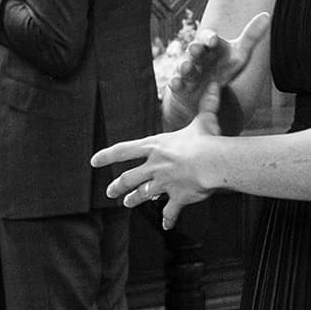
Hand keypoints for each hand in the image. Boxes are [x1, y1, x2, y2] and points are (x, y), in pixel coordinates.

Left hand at [92, 114, 224, 229]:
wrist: (214, 163)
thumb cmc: (208, 140)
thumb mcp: (205, 119)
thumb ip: (208, 103)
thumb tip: (216, 84)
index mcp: (156, 147)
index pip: (124, 150)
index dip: (107, 156)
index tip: (94, 161)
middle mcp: (155, 166)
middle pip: (129, 178)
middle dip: (118, 185)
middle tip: (110, 191)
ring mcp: (164, 184)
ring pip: (143, 194)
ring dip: (134, 199)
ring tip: (128, 204)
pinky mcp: (177, 198)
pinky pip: (170, 211)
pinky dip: (168, 219)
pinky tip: (166, 225)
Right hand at [163, 12, 269, 129]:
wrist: (207, 90)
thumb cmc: (224, 67)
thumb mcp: (240, 54)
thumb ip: (251, 36)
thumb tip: (267, 15)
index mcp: (210, 45)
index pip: (208, 37)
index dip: (210, 38)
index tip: (214, 39)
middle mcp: (196, 56)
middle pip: (194, 50)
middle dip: (194, 50)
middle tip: (195, 49)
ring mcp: (187, 71)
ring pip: (184, 67)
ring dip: (185, 67)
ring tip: (186, 67)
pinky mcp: (180, 86)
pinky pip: (175, 84)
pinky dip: (175, 83)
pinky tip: (175, 84)